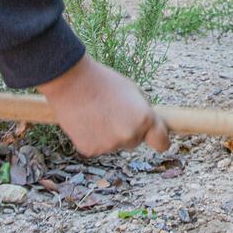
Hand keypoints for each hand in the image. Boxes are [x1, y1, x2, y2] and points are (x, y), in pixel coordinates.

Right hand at [38, 56, 168, 156]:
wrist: (71, 82)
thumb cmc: (103, 82)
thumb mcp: (133, 92)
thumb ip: (143, 112)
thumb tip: (147, 126)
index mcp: (145, 119)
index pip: (161, 143)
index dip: (158, 139)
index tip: (155, 137)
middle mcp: (130, 135)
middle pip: (135, 141)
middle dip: (128, 130)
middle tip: (112, 112)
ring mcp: (110, 145)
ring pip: (115, 144)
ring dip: (109, 134)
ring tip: (96, 114)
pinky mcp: (90, 150)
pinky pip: (97, 147)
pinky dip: (93, 138)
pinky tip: (86, 121)